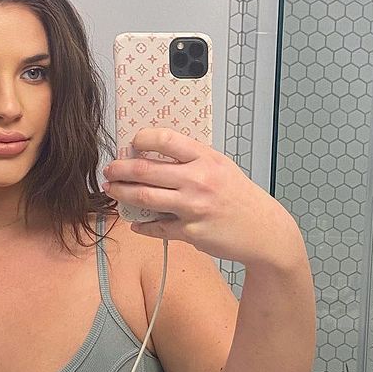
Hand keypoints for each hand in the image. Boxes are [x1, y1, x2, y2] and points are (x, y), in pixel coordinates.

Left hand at [101, 127, 301, 269]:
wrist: (263, 231)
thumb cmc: (241, 198)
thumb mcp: (222, 168)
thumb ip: (193, 160)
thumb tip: (157, 156)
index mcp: (206, 158)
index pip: (164, 139)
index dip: (142, 139)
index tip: (132, 144)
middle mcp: (198, 180)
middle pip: (146, 169)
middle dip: (120, 169)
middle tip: (109, 171)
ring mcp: (193, 207)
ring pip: (145, 197)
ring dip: (122, 194)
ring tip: (112, 192)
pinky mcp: (191, 232)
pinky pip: (158, 227)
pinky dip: (143, 226)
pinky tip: (136, 223)